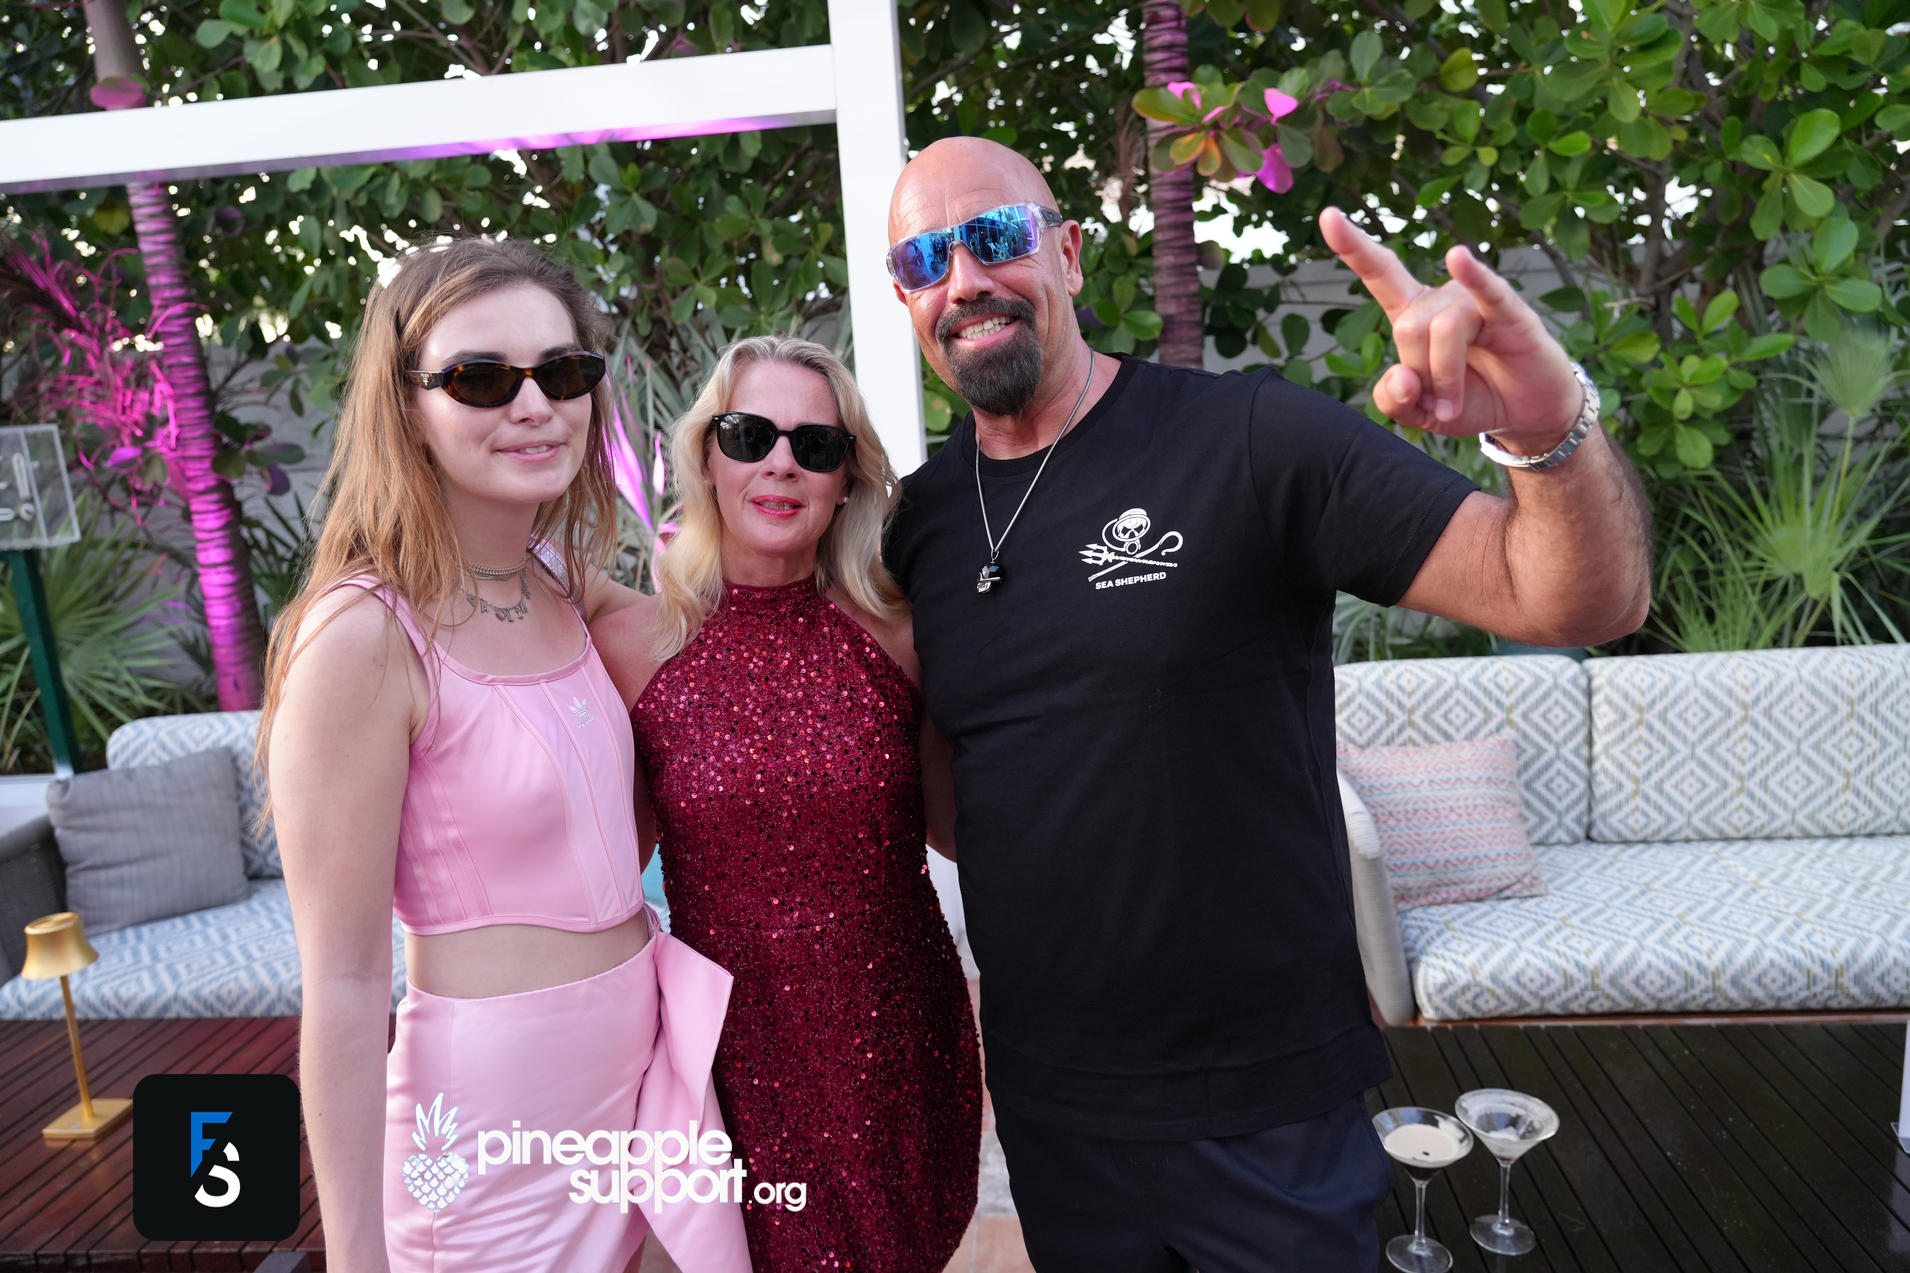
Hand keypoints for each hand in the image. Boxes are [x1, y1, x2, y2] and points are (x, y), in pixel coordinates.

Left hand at [1319, 207, 1582, 445]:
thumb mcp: (1419, 414)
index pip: (1379, 273)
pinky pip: (1487, 291)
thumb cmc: (1471, 400)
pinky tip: (1458, 259)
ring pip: (1442, 331)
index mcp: (1413, 314)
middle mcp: (1440, 299)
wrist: (1524, 413)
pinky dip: (1473, 276)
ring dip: (1446, 379)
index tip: (1328, 216)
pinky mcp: (1509, 311)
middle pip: (1407, 328)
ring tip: (1455, 403)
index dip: (1352, 246)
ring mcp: (1474, 300)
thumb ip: (1393, 402)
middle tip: (1440, 403)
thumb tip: (1400, 377)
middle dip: (1421, 375)